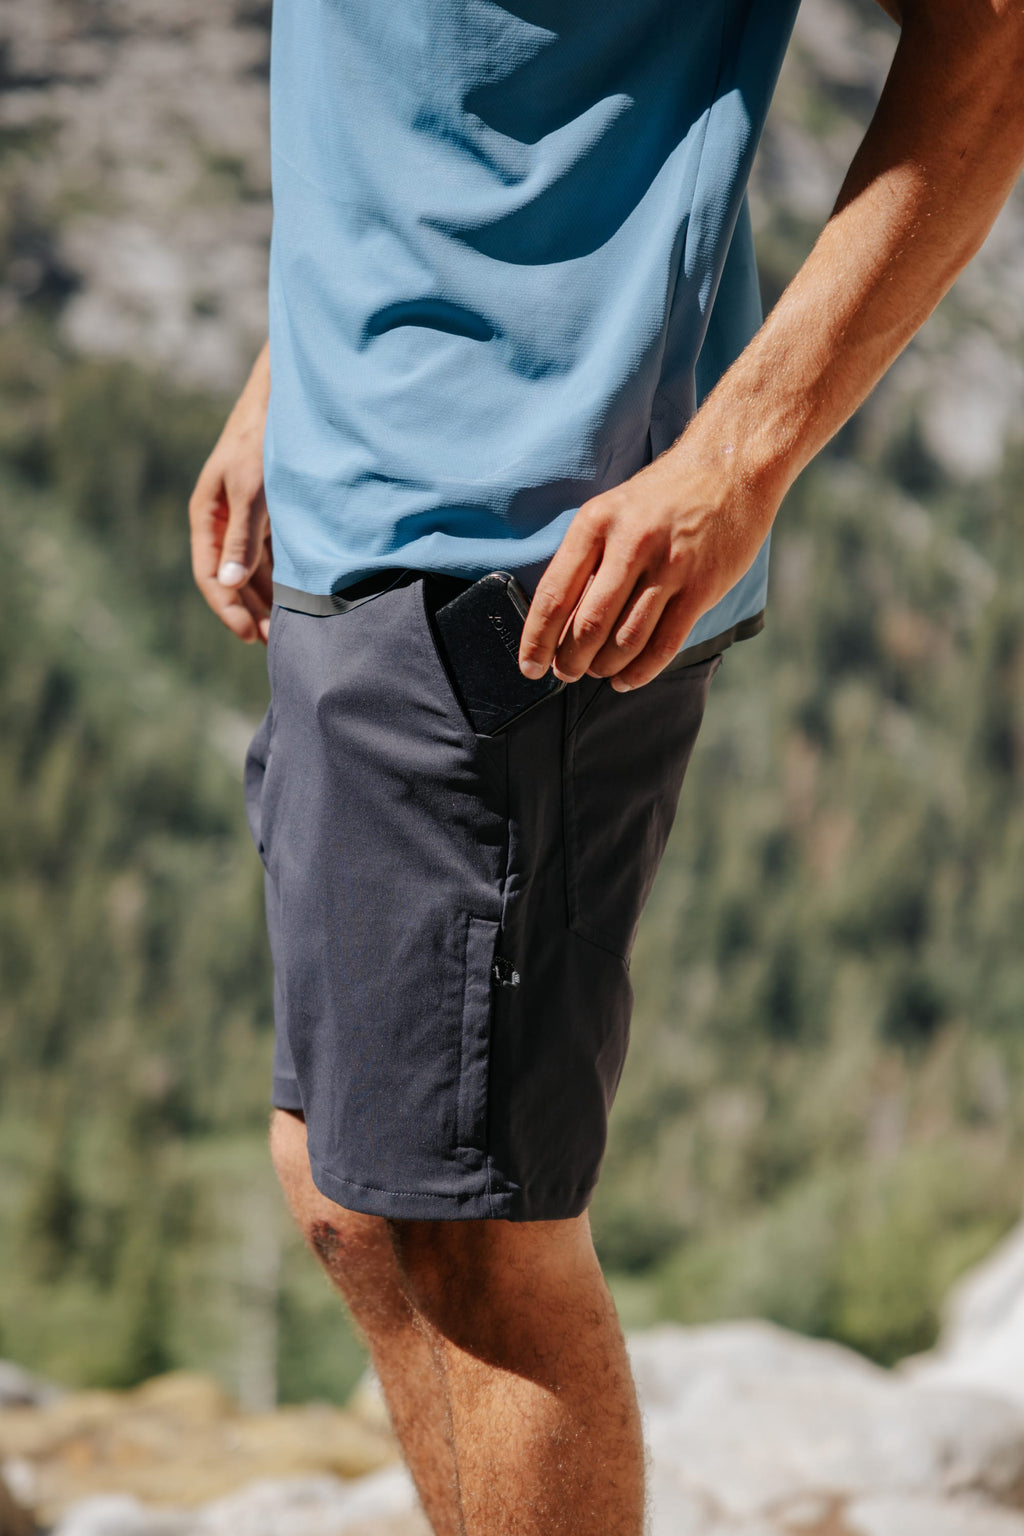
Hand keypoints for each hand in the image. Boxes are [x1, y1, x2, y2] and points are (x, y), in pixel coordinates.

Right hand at [189, 343, 272, 643]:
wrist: (286, 401)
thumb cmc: (263, 439)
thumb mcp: (252, 489)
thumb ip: (242, 537)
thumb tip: (229, 583)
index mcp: (207, 516)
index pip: (209, 575)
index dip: (227, 608)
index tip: (248, 636)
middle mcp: (223, 522)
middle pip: (232, 579)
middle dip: (250, 612)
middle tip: (274, 644)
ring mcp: (246, 519)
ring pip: (253, 571)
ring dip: (268, 600)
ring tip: (289, 630)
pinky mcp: (269, 515)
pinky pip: (271, 557)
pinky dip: (282, 578)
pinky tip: (299, 598)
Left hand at [518, 440, 776, 691]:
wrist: (730, 467)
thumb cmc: (661, 497)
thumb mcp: (611, 510)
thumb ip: (586, 559)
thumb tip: (559, 622)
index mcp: (596, 523)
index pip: (555, 594)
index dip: (538, 639)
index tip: (530, 667)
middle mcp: (630, 544)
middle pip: (588, 624)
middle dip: (571, 661)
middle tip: (566, 673)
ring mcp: (670, 567)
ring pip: (625, 640)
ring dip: (604, 667)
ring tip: (597, 673)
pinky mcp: (701, 587)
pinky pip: (664, 644)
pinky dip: (641, 671)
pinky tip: (626, 679)